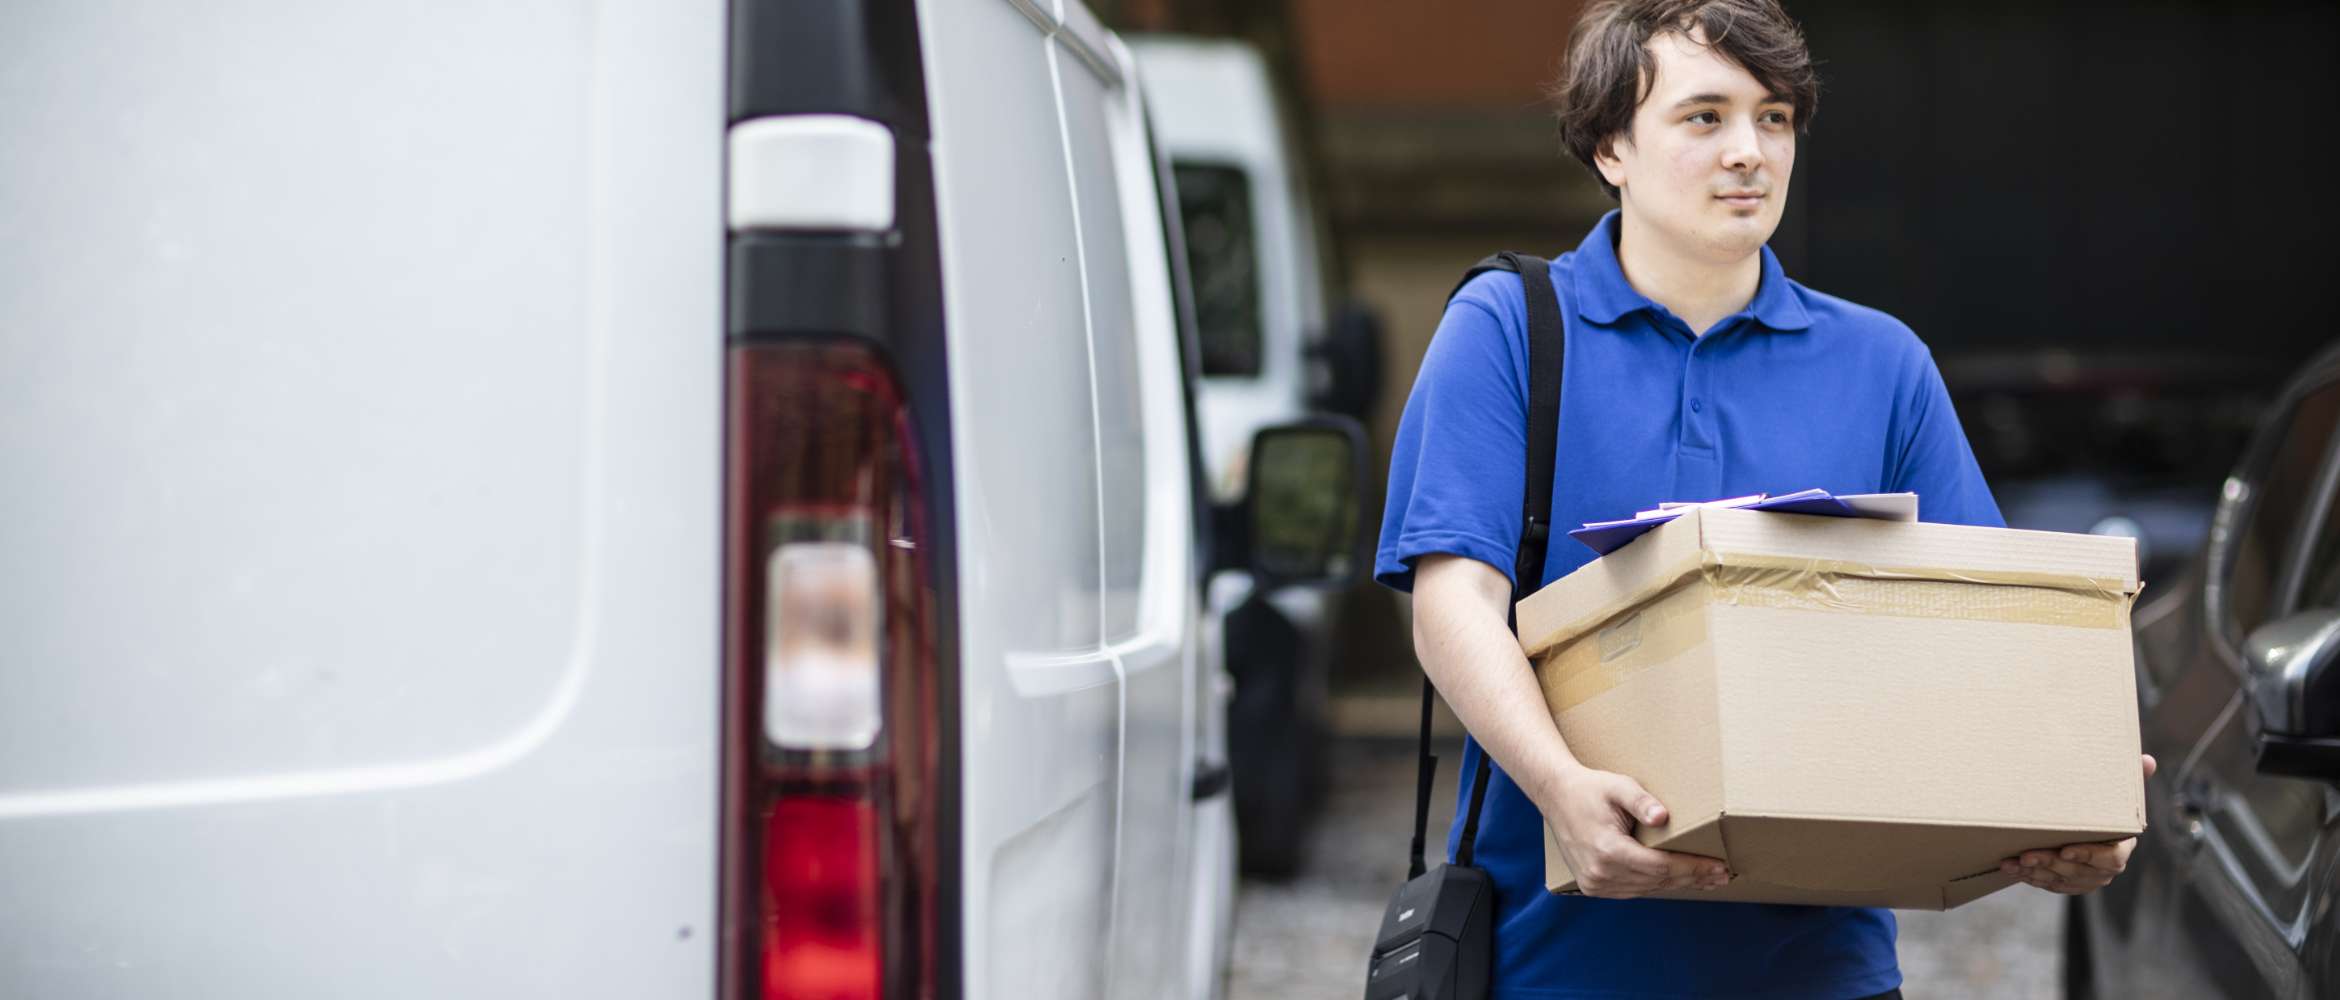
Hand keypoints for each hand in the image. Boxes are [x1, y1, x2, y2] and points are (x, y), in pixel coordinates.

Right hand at [1536, 763, 1729, 898]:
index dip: (1692, 867)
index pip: (1660, 866)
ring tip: (1705, 880)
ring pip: (1646, 889)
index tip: (1719, 866)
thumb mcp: (1618, 786)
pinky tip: (1674, 880)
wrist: (1555, 796)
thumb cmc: (1589, 788)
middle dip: (1692, 877)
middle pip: (1657, 881)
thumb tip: (1663, 817)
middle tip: (1722, 875)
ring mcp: (1594, 882)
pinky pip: (1632, 890)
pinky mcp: (1592, 885)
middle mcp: (1600, 873)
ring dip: (1677, 884)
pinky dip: (1655, 885)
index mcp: (1607, 850)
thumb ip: (1641, 802)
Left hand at [2003, 754, 2156, 893]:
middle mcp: (2106, 868)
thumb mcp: (2116, 791)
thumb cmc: (2102, 804)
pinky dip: (2031, 878)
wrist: (2085, 823)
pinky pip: (2050, 885)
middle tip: (2027, 855)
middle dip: (2051, 863)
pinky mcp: (2071, 884)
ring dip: (2035, 872)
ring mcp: (2088, 879)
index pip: (2111, 858)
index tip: (2065, 850)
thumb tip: (2148, 761)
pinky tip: (2013, 869)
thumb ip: (2132, 777)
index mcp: (2121, 846)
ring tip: (2013, 863)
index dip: (2089, 855)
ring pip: (2061, 880)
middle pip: (2080, 871)